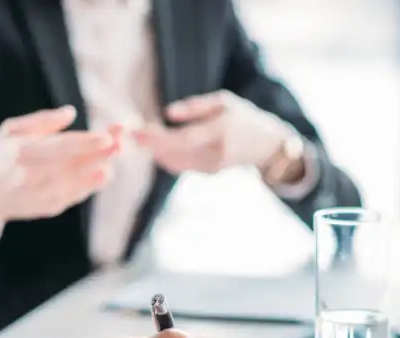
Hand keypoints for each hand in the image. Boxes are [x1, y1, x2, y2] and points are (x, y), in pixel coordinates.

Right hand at [0, 106, 122, 250]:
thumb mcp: (10, 132)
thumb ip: (41, 122)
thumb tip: (70, 112)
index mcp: (21, 152)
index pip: (61, 147)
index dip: (87, 142)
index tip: (109, 136)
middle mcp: (31, 176)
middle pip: (74, 165)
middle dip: (101, 155)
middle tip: (122, 144)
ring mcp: (40, 195)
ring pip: (78, 183)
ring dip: (100, 172)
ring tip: (115, 159)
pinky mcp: (48, 208)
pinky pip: (75, 196)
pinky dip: (90, 185)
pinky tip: (104, 174)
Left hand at [134, 90, 296, 174]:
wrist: (267, 146)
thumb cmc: (243, 117)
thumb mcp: (224, 102)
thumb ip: (195, 107)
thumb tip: (167, 113)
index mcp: (220, 131)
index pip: (183, 138)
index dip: (158, 138)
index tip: (137, 131)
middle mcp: (216, 153)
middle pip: (175, 153)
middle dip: (151, 145)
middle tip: (132, 135)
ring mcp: (213, 167)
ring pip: (175, 163)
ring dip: (157, 152)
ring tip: (143, 138)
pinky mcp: (209, 173)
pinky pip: (182, 166)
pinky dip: (167, 157)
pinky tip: (158, 149)